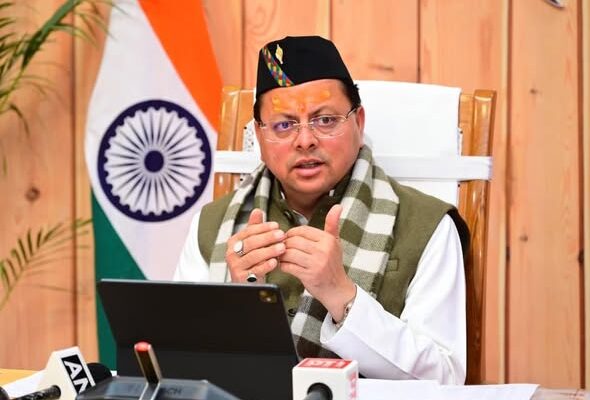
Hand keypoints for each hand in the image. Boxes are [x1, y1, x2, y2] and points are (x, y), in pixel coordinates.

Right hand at [225, 208, 284, 282]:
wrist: (247, 283)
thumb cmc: (251, 261)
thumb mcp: (252, 243)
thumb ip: (254, 227)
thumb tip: (257, 210)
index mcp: (233, 242)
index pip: (249, 231)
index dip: (263, 228)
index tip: (276, 226)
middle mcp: (231, 253)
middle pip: (251, 242)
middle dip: (268, 238)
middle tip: (281, 235)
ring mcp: (236, 266)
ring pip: (253, 256)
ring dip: (269, 251)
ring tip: (282, 248)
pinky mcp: (241, 278)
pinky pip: (255, 270)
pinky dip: (266, 266)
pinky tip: (275, 262)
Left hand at [279, 204, 355, 320]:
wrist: (337, 289)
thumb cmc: (333, 264)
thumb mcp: (335, 243)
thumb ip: (332, 224)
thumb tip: (337, 206)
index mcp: (327, 239)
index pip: (301, 230)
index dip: (292, 234)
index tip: (289, 240)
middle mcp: (323, 250)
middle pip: (293, 241)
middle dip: (285, 244)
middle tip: (282, 249)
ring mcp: (316, 263)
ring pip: (289, 253)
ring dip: (282, 255)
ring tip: (282, 257)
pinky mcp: (309, 275)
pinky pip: (288, 266)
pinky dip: (283, 266)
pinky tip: (285, 266)